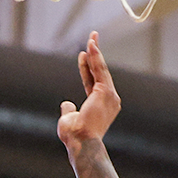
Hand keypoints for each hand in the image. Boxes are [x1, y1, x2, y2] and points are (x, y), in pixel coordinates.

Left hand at [58, 32, 120, 148]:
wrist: (81, 142)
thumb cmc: (74, 136)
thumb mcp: (69, 119)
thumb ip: (69, 110)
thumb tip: (67, 104)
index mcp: (101, 105)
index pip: (93, 81)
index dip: (87, 67)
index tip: (83, 53)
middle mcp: (109, 99)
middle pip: (100, 71)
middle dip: (96, 53)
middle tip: (93, 35)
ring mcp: (110, 96)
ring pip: (101, 69)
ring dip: (96, 51)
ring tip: (92, 35)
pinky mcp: (106, 92)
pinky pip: (100, 70)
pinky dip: (96, 57)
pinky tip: (91, 45)